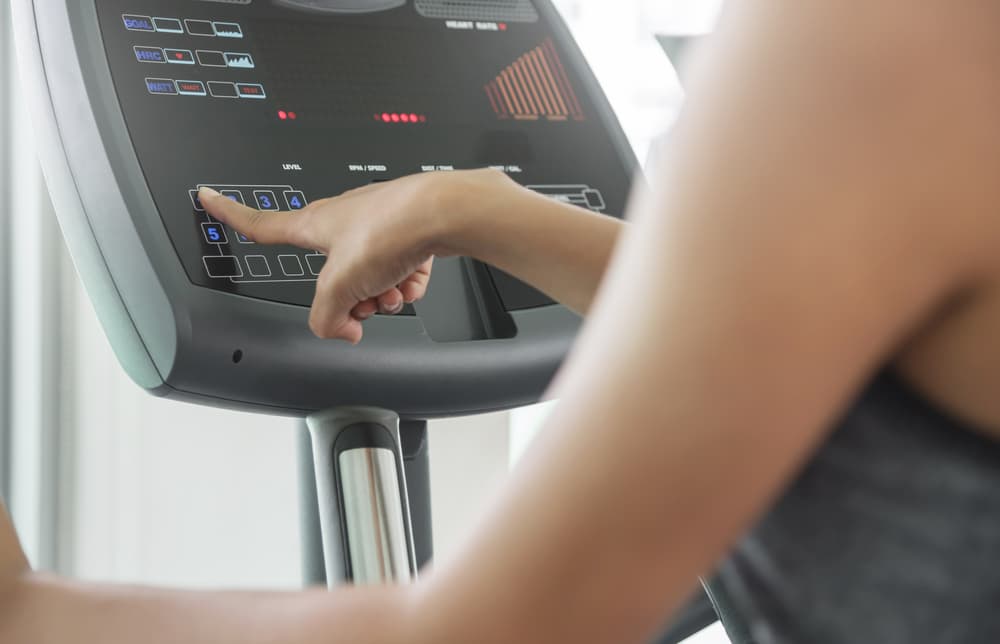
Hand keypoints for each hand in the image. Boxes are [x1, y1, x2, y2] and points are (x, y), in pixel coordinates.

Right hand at [199, 170, 516, 342]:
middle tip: (363, 300)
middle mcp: (344, 221)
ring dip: (381, 292)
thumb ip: (327, 318)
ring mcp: (377, 225)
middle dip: (347, 295)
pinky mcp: (408, 232)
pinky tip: (415, 280)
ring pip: (368, 277)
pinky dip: (406, 283)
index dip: (230, 214)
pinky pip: (399, 272)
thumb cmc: (393, 227)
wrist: (446, 212)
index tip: (209, 197)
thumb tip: (340, 330)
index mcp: (314, 224)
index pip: (260, 223)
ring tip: (395, 289)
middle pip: (330, 275)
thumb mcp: (341, 286)